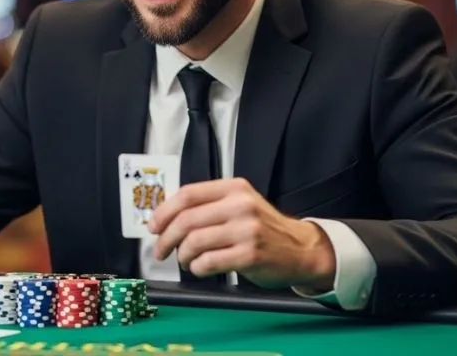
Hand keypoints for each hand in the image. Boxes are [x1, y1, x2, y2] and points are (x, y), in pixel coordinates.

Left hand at [148, 177, 335, 289]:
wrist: (302, 249)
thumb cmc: (264, 229)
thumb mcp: (240, 205)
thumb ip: (208, 206)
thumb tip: (166, 217)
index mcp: (234, 188)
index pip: (187, 195)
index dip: (164, 211)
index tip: (153, 226)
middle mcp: (240, 205)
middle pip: (186, 220)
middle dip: (166, 238)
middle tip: (161, 249)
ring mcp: (246, 230)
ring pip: (194, 241)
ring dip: (182, 256)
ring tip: (186, 260)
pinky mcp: (250, 255)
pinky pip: (208, 262)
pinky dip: (197, 268)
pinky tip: (200, 268)